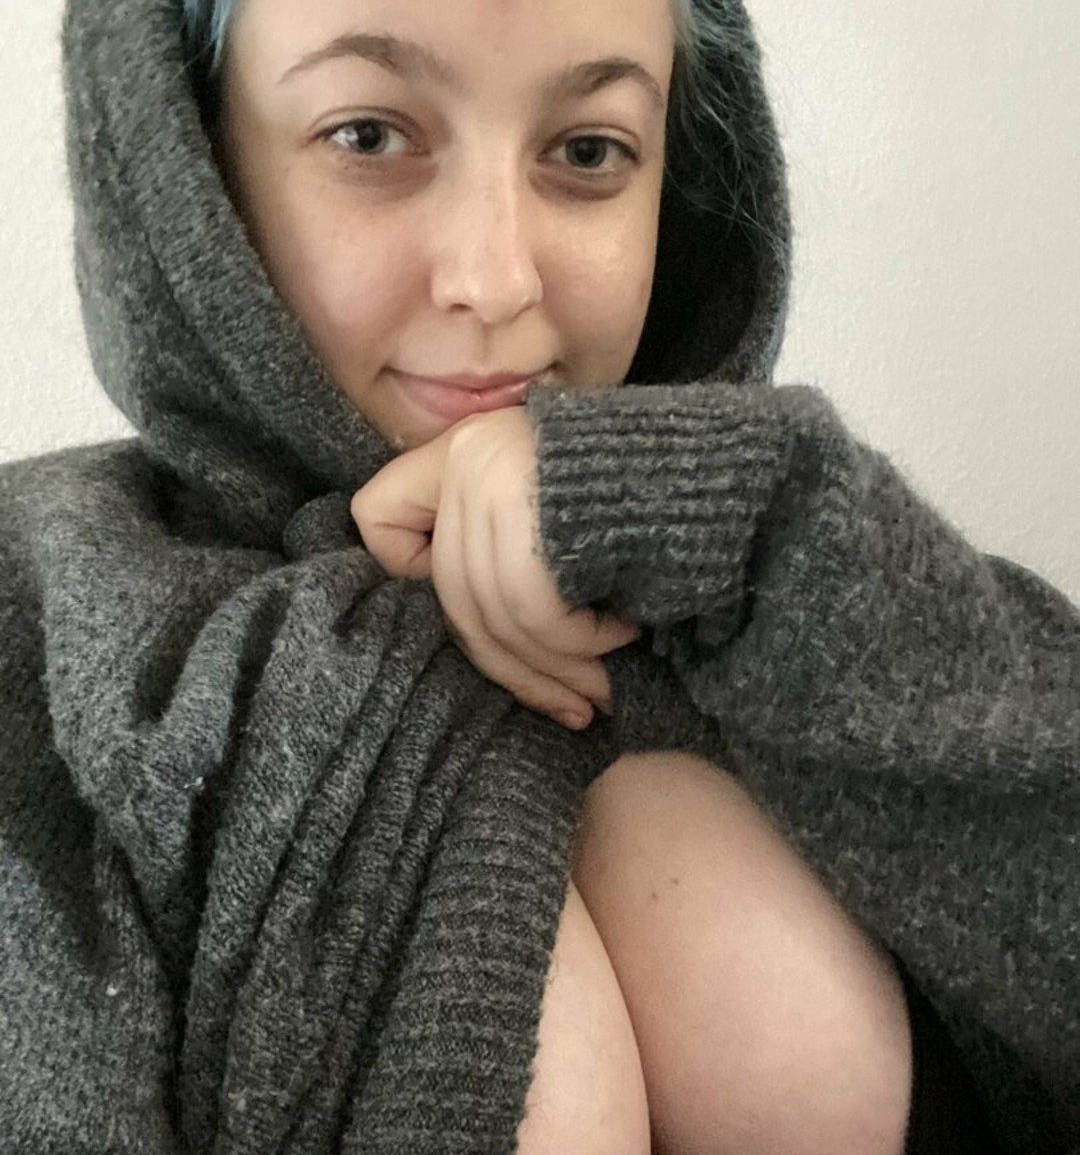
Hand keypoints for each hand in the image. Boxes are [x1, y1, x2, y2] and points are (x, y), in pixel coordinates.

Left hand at [349, 406, 639, 728]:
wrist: (726, 467)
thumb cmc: (652, 500)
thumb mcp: (557, 511)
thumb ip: (499, 544)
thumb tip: (475, 640)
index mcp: (464, 449)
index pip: (378, 517)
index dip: (408, 572)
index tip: (480, 608)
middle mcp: (470, 455)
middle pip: (453, 596)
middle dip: (515, 668)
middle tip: (570, 705)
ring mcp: (495, 478)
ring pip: (496, 618)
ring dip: (556, 670)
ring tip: (602, 690)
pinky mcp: (530, 513)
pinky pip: (536, 616)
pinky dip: (582, 642)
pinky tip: (623, 634)